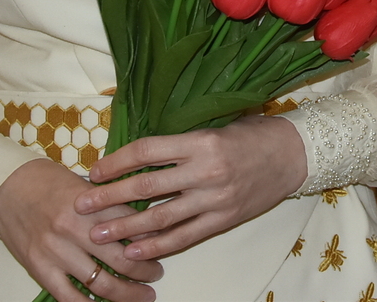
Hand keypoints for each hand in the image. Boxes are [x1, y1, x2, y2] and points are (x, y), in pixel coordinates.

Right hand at [0, 158, 163, 300]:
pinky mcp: (39, 268)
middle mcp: (74, 228)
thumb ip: (111, 204)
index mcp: (90, 203)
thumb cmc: (49, 182)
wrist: (7, 186)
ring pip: (100, 282)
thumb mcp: (85, 184)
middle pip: (122, 258)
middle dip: (145, 271)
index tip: (165, 244)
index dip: (153, 239)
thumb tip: (143, 222)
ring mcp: (55, 251)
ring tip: (142, 295)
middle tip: (157, 274)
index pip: (132, 226)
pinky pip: (69, 296)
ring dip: (127, 293)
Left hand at [77, 114, 308, 260]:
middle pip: (147, 186)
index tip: (94, 171)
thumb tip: (140, 153)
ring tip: (98, 233)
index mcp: (201, 141)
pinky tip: (135, 250)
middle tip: (81, 205)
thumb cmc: (254, 134)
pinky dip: (157, 245)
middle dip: (110, 197)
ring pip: (161, 216)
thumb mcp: (217, 126)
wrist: (295, 154)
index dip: (117, 162)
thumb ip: (182, 141)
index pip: (147, 151)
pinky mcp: (224, 219)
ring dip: (126, 226)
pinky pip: (184, 236)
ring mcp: (215, 198)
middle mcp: (205, 170)